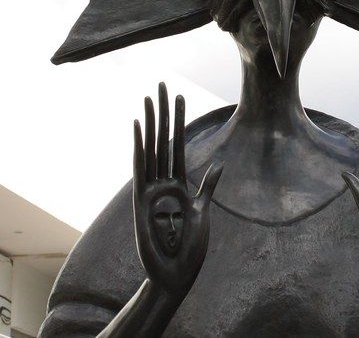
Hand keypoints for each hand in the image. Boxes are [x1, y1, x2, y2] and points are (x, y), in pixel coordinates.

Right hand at [133, 83, 222, 296]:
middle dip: (164, 112)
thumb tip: (220, 163)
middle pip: (163, 139)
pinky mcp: (141, 201)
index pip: (179, 145)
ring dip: (151, 121)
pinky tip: (139, 125)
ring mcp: (150, 190)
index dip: (180, 120)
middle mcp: (162, 183)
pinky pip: (141, 168)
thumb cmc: (188, 248)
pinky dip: (140, 146)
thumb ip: (208, 187)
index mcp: (178, 184)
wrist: (175, 274)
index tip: (180, 96)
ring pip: (152, 147)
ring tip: (150, 97)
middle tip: (162, 84)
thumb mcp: (203, 211)